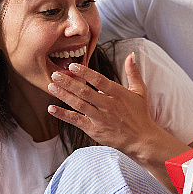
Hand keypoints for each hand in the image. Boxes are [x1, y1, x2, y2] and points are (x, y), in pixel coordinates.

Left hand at [45, 53, 174, 159]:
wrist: (141, 140)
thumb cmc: (139, 114)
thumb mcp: (140, 91)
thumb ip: (133, 72)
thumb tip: (131, 54)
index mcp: (118, 94)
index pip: (99, 80)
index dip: (85, 73)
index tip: (73, 66)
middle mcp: (108, 106)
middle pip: (85, 92)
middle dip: (69, 82)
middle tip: (55, 74)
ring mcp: (101, 118)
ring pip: (79, 105)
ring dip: (64, 95)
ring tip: (51, 87)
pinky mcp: (94, 130)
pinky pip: (76, 121)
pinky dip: (63, 115)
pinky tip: (51, 109)